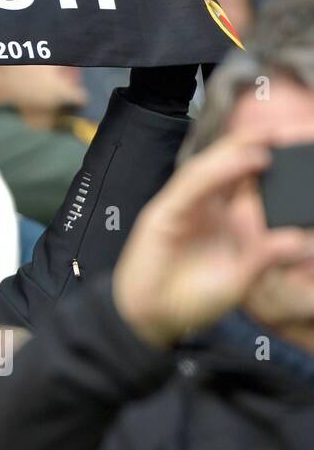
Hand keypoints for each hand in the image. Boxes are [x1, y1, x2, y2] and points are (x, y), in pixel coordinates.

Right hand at [113, 135, 312, 347]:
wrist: (151, 318)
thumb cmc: (190, 299)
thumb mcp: (240, 280)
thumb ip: (265, 258)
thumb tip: (300, 242)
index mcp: (220, 219)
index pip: (242, 182)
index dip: (263, 162)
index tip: (289, 148)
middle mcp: (201, 208)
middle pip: (225, 167)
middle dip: (249, 146)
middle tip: (280, 131)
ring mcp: (180, 208)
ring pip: (207, 169)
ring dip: (234, 152)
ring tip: (265, 140)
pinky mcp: (163, 214)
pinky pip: (190, 186)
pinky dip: (215, 171)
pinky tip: (240, 161)